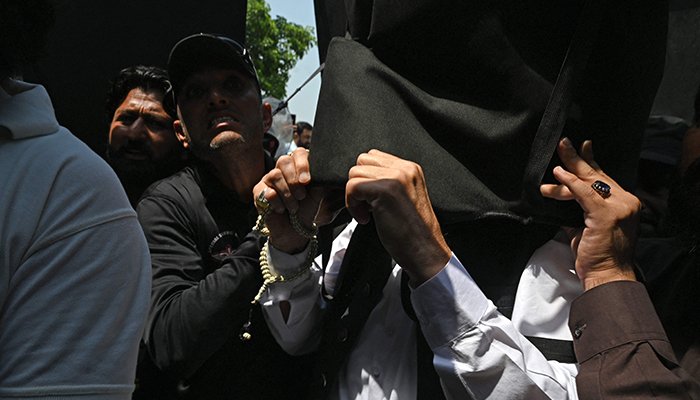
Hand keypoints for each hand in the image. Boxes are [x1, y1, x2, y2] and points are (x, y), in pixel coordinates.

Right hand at [253, 148, 322, 253]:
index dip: (302, 165)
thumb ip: (318, 181)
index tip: (307, 181)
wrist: (295, 230)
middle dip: (294, 180)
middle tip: (301, 196)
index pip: (298, 153)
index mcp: (297, 167)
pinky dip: (278, 203)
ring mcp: (269, 179)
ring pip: (275, 175)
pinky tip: (282, 210)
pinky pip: (267, 191)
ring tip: (294, 207)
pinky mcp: (258, 191)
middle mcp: (282, 170)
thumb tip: (320, 171)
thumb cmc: (306, 210)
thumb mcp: (317, 195)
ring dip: (288, 194)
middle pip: (284, 161)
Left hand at [346, 150, 450, 284]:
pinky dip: (352, 205)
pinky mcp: (384, 190)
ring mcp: (395, 177)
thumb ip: (388, 182)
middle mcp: (404, 168)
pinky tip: (366, 219)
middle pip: (362, 161)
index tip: (372, 199)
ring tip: (368, 213)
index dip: (366, 178)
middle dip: (359, 184)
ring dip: (355, 196)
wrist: (425, 251)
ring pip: (354, 173)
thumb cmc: (413, 232)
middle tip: (368, 206)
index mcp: (410, 168)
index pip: (374, 157)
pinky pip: (352, 187)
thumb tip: (362, 178)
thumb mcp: (405, 197)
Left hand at [540, 138, 639, 290]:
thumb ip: (578, 210)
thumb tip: (560, 197)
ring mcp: (619, 207)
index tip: (582, 147)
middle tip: (563, 143)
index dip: (590, 162)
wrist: (607, 275)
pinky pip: (584, 193)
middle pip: (596, 175)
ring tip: (554, 162)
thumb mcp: (585, 227)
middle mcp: (626, 202)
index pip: (604, 178)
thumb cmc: (596, 256)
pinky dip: (570, 183)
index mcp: (624, 203)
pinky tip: (558, 175)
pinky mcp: (607, 214)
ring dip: (567, 172)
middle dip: (577, 159)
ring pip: (588, 183)